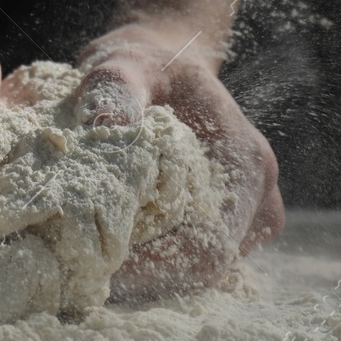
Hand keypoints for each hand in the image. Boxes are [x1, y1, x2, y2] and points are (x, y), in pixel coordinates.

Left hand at [72, 20, 282, 296]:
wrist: (164, 63)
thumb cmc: (146, 63)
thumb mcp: (126, 62)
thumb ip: (114, 86)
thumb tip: (103, 123)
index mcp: (246, 160)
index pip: (208, 244)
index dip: (153, 267)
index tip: (94, 264)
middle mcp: (259, 195)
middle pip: (205, 270)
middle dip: (144, 278)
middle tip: (82, 269)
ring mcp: (250, 216)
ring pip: (199, 275)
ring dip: (148, 276)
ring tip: (92, 257)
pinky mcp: (231, 228)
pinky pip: (194, 266)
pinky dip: (154, 267)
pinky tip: (114, 249)